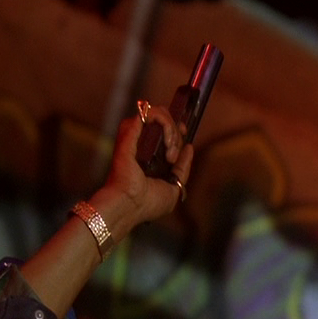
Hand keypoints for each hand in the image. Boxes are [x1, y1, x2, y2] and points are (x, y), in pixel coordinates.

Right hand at [104, 104, 192, 225]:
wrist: (130, 205)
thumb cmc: (147, 203)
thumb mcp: (174, 188)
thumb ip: (183, 169)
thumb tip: (189, 148)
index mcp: (147, 155)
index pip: (164, 129)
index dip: (176, 128)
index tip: (183, 131)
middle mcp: (139, 143)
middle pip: (163, 120)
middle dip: (176, 135)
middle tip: (172, 156)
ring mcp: (132, 136)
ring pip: (157, 113)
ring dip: (169, 128)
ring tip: (170, 149)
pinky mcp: (128, 133)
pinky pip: (147, 113)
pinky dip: (162, 120)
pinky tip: (167, 142)